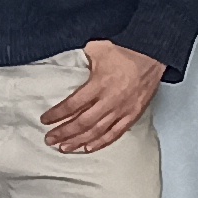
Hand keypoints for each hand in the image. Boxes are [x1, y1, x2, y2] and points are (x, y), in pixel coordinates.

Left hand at [41, 39, 164, 154]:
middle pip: (82, 123)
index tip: (45, 120)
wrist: (152, 54)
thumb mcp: (98, 48)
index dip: (57, 114)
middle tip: (50, 139)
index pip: (72, 104)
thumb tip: (69, 61)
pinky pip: (115, 133)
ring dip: (78, 141)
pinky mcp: (132, 115)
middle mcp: (110, 100)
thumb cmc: (126, 50)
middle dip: (63, 133)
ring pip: (97, 132)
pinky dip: (101, 143)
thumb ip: (82, 58)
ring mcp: (122, 110)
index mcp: (99, 84)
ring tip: (64, 148)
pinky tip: (89, 148)